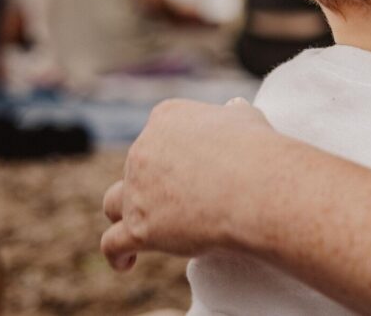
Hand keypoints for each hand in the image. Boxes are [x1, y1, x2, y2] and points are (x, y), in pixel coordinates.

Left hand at [101, 98, 274, 270]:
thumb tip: (232, 107)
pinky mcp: (137, 227)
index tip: (190, 163)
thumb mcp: (246, 118)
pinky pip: (113, 243)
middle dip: (152, 181)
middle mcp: (144, 149)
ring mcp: (137, 189)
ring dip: (124, 212)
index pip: (160, 131)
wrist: (256, 186)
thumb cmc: (257, 150)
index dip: (172, 148)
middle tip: (183, 199)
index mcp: (168, 118)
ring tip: (139, 224)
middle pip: (137, 166)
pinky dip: (118, 254)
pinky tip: (127, 263)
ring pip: (114, 202)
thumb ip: (232, 114)